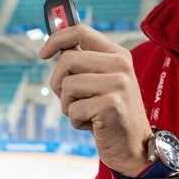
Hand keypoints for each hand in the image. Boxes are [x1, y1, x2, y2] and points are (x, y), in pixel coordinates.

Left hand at [39, 24, 151, 175]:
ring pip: (67, 86)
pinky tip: (93, 125)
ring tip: (86, 113)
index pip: (81, 31)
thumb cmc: (111, 114)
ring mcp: (118, 84)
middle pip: (67, 60)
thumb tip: (57, 44)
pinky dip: (76, 121)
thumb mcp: (102, 82)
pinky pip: (73, 109)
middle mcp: (121, 65)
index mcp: (118, 54)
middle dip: (58, 83)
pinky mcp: (111, 105)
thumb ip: (84, 62)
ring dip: (68, 105)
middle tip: (70, 99)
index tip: (43, 53)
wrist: (134, 147)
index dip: (56, 39)